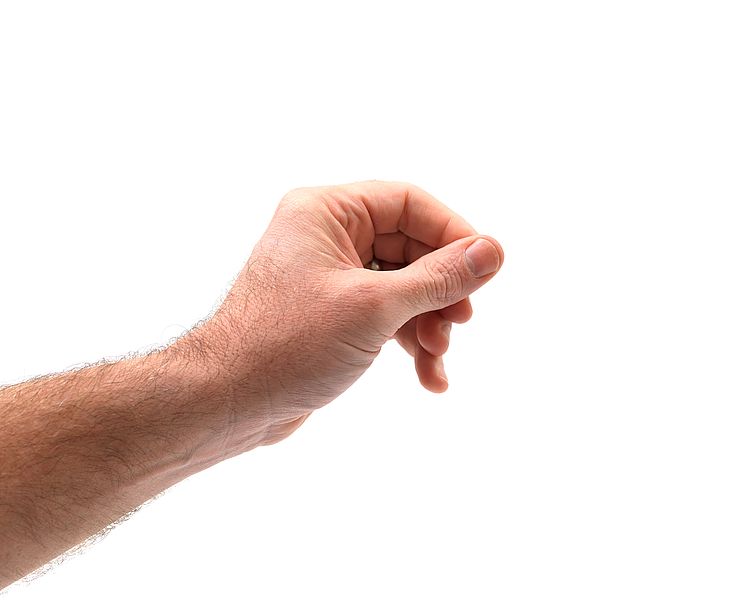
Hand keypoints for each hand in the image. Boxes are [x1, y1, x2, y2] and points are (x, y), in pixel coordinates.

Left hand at [178, 181, 503, 445]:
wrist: (227, 403)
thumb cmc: (287, 345)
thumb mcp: (374, 307)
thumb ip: (438, 278)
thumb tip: (493, 251)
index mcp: (326, 212)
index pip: (409, 203)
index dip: (453, 234)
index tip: (484, 271)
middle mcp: (327, 236)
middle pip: (411, 247)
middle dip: (440, 290)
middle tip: (460, 322)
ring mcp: (330, 277)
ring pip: (403, 286)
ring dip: (429, 322)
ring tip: (439, 356)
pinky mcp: (332, 314)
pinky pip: (386, 315)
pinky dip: (409, 341)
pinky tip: (429, 377)